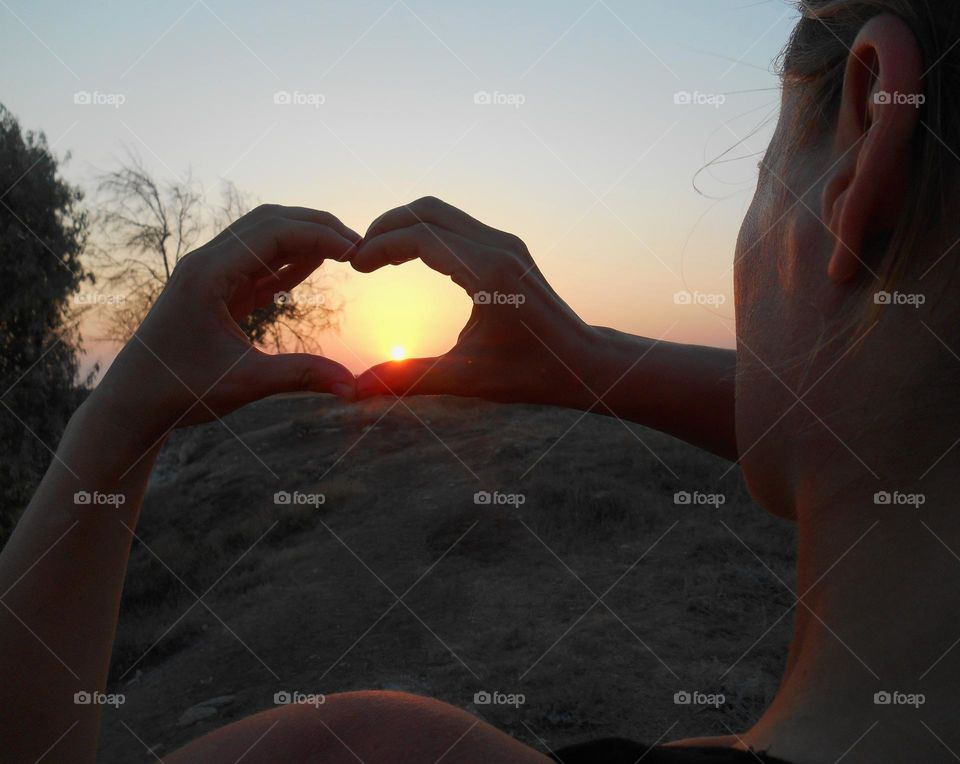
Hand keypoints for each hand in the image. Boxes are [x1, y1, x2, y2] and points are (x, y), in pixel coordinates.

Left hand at [89, 205, 359, 446]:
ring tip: (346, 251)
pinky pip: (257, 262)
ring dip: (304, 238)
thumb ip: (301, 376)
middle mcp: (207, 263)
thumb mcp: (245, 383)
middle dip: (316, 227)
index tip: (357, 250)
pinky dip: (289, 259)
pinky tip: (317, 264)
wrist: (135, 402)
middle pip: (269, 222)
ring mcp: (210, 274)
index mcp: (208, 274)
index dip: (319, 235)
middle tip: (359, 245)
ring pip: (263, 236)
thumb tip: (353, 386)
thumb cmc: (181, 392)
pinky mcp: (216, 290)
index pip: (272, 232)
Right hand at [352, 197, 598, 406]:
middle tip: (360, 257)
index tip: (355, 267)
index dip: (380, 247)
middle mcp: (499, 246)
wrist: (581, 362)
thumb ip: (409, 378)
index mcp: (489, 272)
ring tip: (378, 258)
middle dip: (387, 227)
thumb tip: (357, 390)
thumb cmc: (530, 373)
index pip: (420, 237)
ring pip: (442, 213)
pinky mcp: (508, 248)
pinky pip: (457, 226)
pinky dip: (426, 233)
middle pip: (428, 211)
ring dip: (406, 227)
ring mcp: (506, 243)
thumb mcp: (466, 377)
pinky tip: (409, 260)